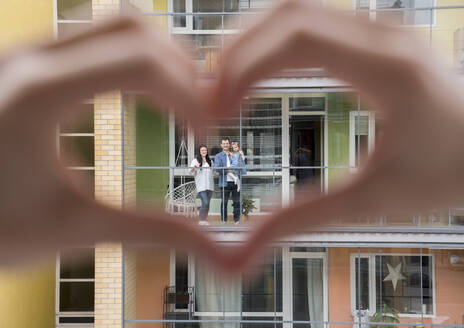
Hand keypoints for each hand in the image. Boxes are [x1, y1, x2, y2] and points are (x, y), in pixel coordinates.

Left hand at [0, 15, 225, 266]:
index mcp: (38, 96)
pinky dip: (133, 58)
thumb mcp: (73, 229)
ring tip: (178, 100)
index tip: (203, 136)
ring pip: (115, 24)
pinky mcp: (28, 62)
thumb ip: (149, 231)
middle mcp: (29, 59)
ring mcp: (26, 54)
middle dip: (182, 69)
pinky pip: (95, 37)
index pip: (141, 64)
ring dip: (159, 56)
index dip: (189, 97)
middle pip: (134, 29)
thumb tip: (208, 245)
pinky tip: (142, 95)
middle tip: (199, 113)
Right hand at [208, 0, 463, 269]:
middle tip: (206, 94)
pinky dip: (274, 41)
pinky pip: (313, 21)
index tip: (215, 108)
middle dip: (236, 48)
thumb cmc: (452, 174)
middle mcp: (385, 34)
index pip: (298, 36)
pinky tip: (256, 70)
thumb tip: (248, 240)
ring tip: (222, 83)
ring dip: (251, 40)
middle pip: (289, 11)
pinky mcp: (375, 35)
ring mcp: (381, 28)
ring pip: (297, 9)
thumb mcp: (375, 201)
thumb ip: (305, 216)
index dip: (243, 64)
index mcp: (390, 69)